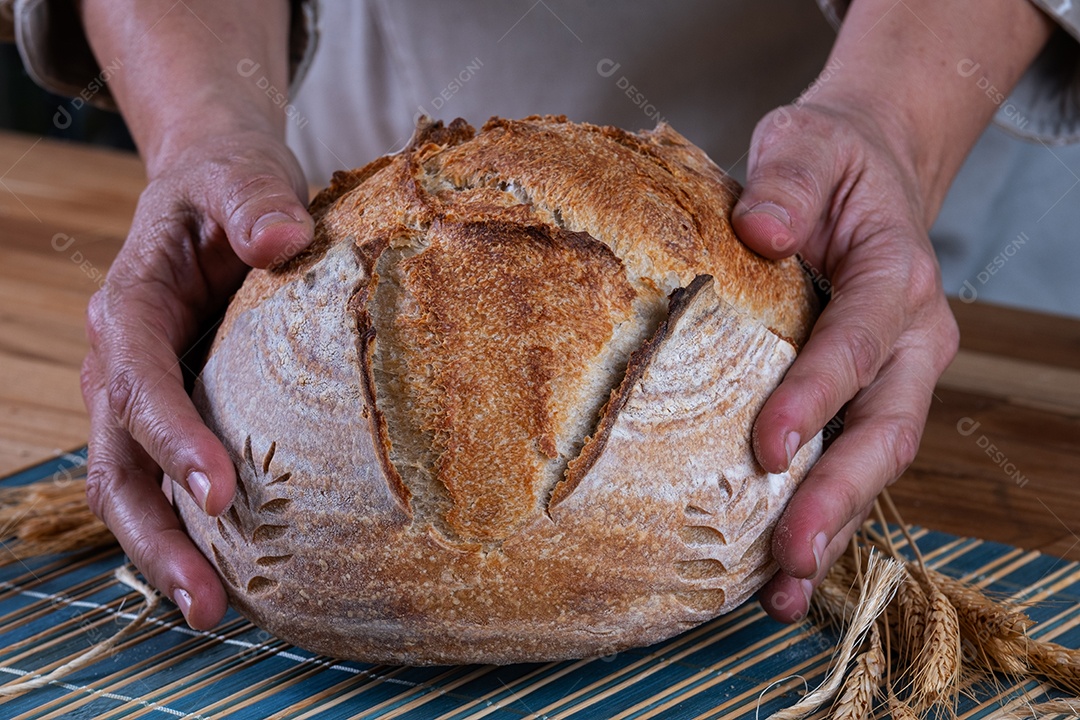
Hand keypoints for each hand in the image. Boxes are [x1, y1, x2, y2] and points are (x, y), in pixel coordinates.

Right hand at [81, 131, 312, 628]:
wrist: (220, 190)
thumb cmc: (229, 184)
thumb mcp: (240, 176)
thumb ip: (256, 202)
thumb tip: (282, 237)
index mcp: (129, 307)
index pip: (137, 382)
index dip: (171, 439)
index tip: (220, 492)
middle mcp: (124, 362)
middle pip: (117, 461)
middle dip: (154, 534)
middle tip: (204, 600)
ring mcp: (147, 394)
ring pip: (134, 485)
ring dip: (167, 551)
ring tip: (214, 611)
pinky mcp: (179, 410)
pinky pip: (170, 478)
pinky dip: (192, 528)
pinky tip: (236, 573)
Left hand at [732, 101, 959, 621]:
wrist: (871, 172)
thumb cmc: (831, 162)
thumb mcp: (806, 143)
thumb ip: (787, 180)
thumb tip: (759, 229)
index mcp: (896, 273)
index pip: (857, 341)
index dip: (816, 396)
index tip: (766, 445)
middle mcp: (911, 337)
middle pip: (885, 428)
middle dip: (837, 496)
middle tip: (788, 554)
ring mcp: (898, 375)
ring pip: (875, 463)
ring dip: (833, 528)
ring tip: (782, 592)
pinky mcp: (870, 397)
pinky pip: (854, 464)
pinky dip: (826, 518)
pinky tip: (784, 574)